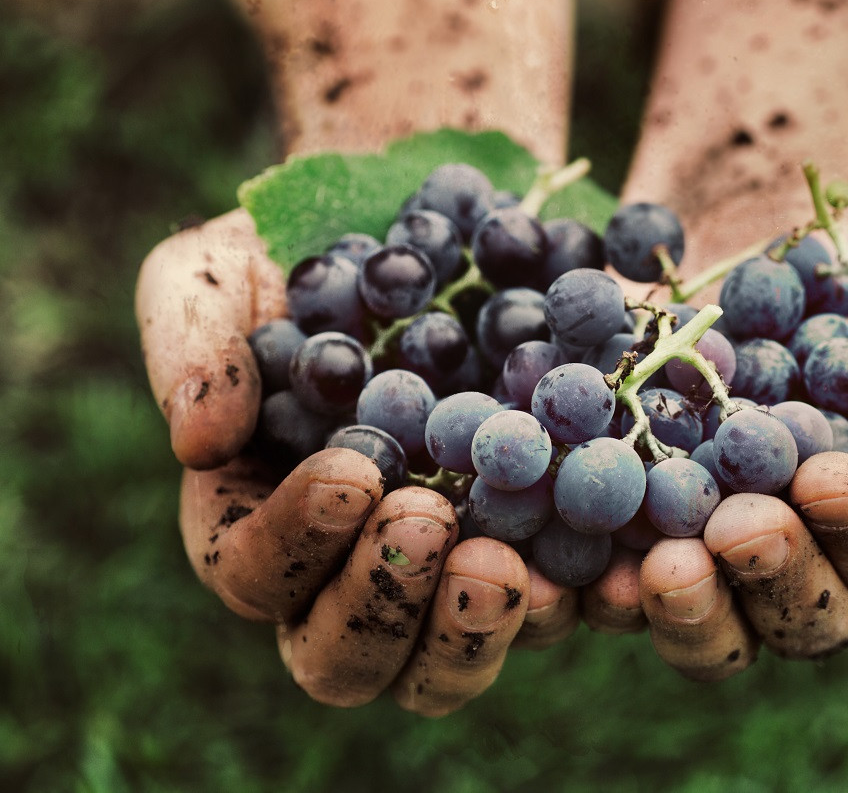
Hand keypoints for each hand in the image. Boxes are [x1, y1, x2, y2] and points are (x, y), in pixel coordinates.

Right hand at [134, 0, 582, 714]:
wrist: (437, 226)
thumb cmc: (308, 250)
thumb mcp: (223, 269)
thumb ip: (191, 342)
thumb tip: (198, 442)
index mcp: (265, 520)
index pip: (255, 571)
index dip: (295, 540)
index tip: (354, 472)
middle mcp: (354, 567)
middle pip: (348, 657)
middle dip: (384, 603)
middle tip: (429, 521)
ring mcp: (450, 567)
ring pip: (447, 664)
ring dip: (475, 630)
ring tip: (511, 565)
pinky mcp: (540, 548)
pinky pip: (559, 607)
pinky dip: (584, 601)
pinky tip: (613, 565)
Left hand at [610, 185, 847, 675]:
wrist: (755, 210)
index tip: (827, 476)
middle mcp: (807, 549)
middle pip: (803, 616)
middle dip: (774, 579)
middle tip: (739, 530)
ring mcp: (715, 541)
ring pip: (709, 621)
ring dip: (685, 609)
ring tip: (655, 568)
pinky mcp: (634, 515)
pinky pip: (612, 574)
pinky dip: (592, 581)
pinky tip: (574, 561)